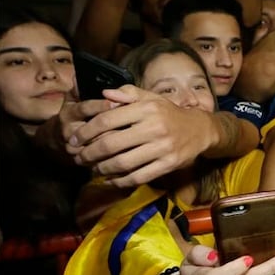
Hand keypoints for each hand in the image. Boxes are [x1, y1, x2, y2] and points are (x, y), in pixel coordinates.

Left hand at [69, 85, 217, 187]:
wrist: (200, 130)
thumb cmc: (169, 113)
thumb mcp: (151, 98)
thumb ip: (128, 93)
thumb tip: (103, 94)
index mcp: (147, 109)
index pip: (107, 119)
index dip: (86, 130)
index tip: (74, 138)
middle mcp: (154, 128)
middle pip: (111, 143)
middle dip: (89, 152)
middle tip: (78, 157)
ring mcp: (162, 148)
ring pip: (123, 163)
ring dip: (102, 168)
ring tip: (92, 168)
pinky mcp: (168, 165)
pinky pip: (139, 176)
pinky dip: (120, 181)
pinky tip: (110, 179)